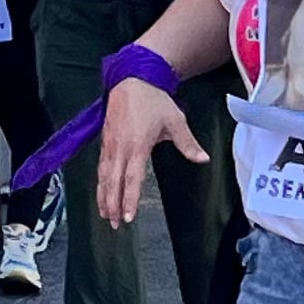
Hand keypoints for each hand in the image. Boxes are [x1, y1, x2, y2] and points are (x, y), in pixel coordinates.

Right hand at [94, 72, 205, 227]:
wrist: (133, 79)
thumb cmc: (155, 100)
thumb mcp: (175, 121)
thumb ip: (188, 143)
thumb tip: (203, 159)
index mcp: (137, 145)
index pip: (132, 178)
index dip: (128, 198)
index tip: (127, 216)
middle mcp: (120, 147)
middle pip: (112, 182)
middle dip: (112, 204)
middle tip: (115, 224)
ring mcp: (110, 144)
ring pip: (103, 175)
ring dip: (103, 196)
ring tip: (105, 215)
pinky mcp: (105, 140)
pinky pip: (101, 166)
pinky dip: (100, 182)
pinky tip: (102, 192)